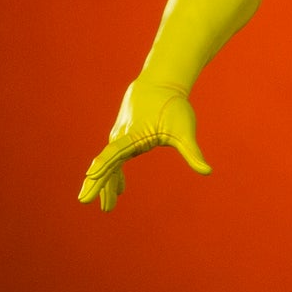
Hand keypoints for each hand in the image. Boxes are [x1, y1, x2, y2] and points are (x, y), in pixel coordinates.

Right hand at [77, 77, 208, 209]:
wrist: (160, 84)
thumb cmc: (172, 105)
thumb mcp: (184, 129)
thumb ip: (192, 152)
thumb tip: (207, 171)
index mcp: (133, 134)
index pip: (114, 153)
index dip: (102, 166)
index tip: (90, 177)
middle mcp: (122, 136)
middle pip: (106, 162)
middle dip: (96, 182)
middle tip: (84, 201)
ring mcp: (120, 137)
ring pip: (109, 164)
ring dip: (105, 184)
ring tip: (107, 207)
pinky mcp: (123, 138)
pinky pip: (114, 160)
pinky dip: (114, 175)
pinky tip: (119, 190)